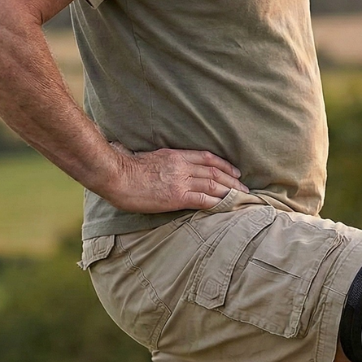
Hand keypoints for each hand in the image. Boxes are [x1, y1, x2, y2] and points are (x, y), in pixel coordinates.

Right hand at [99, 142, 248, 213]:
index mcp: (176, 155)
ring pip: (213, 185)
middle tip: (245, 187)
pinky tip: (226, 206)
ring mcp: (180, 181)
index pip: (207, 158)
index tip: (234, 171)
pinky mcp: (176, 197)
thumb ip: (166, 161)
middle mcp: (182, 167)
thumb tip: (170, 165)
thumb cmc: (126, 167)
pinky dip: (218, 203)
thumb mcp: (151, 157)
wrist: (116, 175)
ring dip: (230, 191)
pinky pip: (203, 200)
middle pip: (214, 172)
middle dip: (232, 179)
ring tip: (242, 197)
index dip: (224, 164)